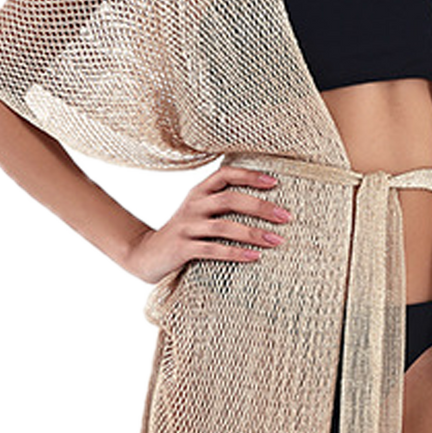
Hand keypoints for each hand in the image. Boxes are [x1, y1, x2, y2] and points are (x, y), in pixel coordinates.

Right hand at [125, 167, 292, 285]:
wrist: (146, 254)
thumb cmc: (183, 232)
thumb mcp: (197, 211)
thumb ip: (220, 203)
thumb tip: (263, 201)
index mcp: (198, 192)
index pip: (225, 175)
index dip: (249, 176)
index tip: (274, 183)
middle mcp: (192, 206)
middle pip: (230, 200)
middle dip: (260, 207)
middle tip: (285, 216)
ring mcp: (186, 227)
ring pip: (224, 227)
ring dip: (253, 234)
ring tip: (276, 241)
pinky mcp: (182, 248)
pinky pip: (213, 250)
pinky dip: (236, 253)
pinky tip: (255, 257)